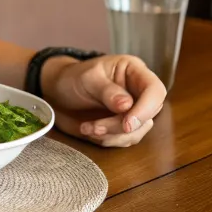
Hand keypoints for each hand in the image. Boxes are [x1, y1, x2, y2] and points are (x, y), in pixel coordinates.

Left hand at [43, 54, 166, 147]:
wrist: (56, 94)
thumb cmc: (72, 78)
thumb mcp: (86, 79)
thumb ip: (106, 91)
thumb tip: (127, 105)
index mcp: (133, 71)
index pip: (155, 90)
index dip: (146, 109)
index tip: (127, 123)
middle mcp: (137, 91)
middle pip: (147, 115)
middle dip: (121, 126)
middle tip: (96, 127)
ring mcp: (132, 111)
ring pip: (137, 132)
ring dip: (112, 135)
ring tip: (87, 128)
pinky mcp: (123, 127)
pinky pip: (125, 140)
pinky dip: (108, 140)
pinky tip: (89, 131)